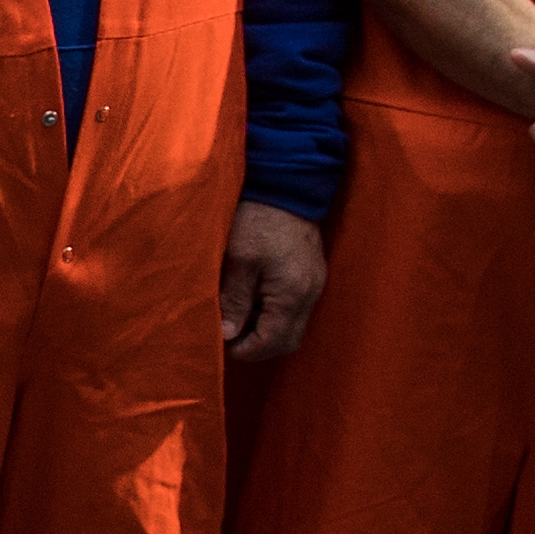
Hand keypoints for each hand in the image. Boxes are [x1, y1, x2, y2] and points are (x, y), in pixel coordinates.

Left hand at [220, 200, 328, 369]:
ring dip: (265, 330)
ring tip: (236, 317)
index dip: (245, 350)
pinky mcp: (311, 273)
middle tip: (228, 336)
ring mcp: (314, 284)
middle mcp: (310, 294)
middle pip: (287, 341)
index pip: (273, 342)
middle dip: (257, 346)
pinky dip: (273, 314)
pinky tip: (252, 301)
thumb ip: (234, 300)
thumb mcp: (238, 260)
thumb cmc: (257, 218)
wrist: (286, 184)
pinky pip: (295, 308)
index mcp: (292, 294)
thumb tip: (227, 335)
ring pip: (292, 326)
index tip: (220, 344)